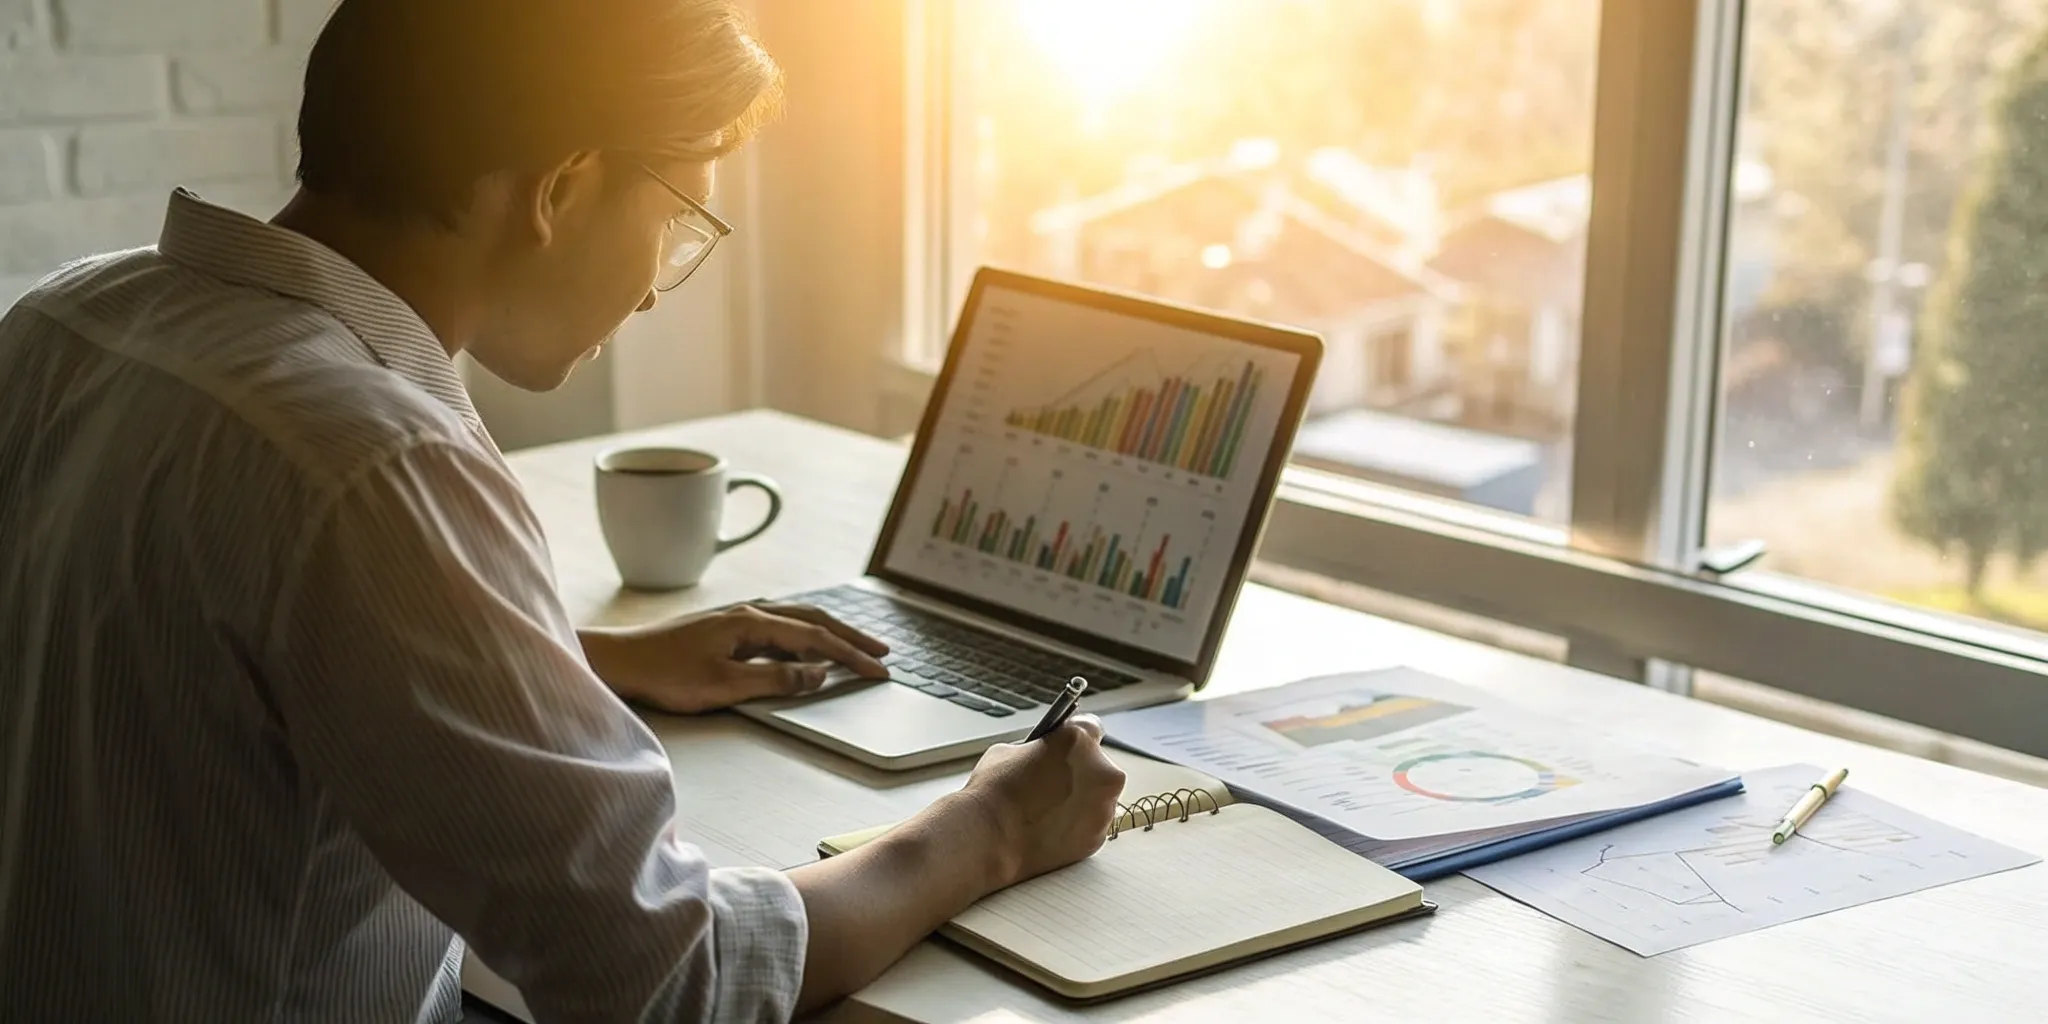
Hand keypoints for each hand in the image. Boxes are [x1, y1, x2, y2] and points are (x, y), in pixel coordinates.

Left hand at [581, 602, 889, 713]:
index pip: (816, 638)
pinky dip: (804, 634)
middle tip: (882, 653)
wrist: (619, 661)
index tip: (879, 671)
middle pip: (813, 619)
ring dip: (829, 632)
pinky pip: (778, 626)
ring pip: (797, 619)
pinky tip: (805, 644)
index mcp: (753, 623)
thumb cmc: (665, 675)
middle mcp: (749, 613)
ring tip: (854, 647)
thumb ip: (776, 680)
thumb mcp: (725, 686)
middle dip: (851, 636)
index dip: (851, 655)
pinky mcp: (725, 627)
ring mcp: (736, 617)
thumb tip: (819, 673)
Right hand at [958, 715, 1125, 888]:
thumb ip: (1037, 749)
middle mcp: (1100, 772)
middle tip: (1054, 783)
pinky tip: (1052, 828)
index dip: (1077, 739)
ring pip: (1098, 799)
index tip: (1071, 747)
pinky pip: (1092, 827)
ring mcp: (1103, 809)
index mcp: (1078, 741)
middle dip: (1081, 773)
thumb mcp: (1009, 751)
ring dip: (1081, 802)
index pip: (1091, 728)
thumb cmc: (994, 794)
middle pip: (1098, 766)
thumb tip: (1041, 756)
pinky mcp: (1097, 838)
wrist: (988, 838)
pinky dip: (1078, 828)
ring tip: (1050, 810)